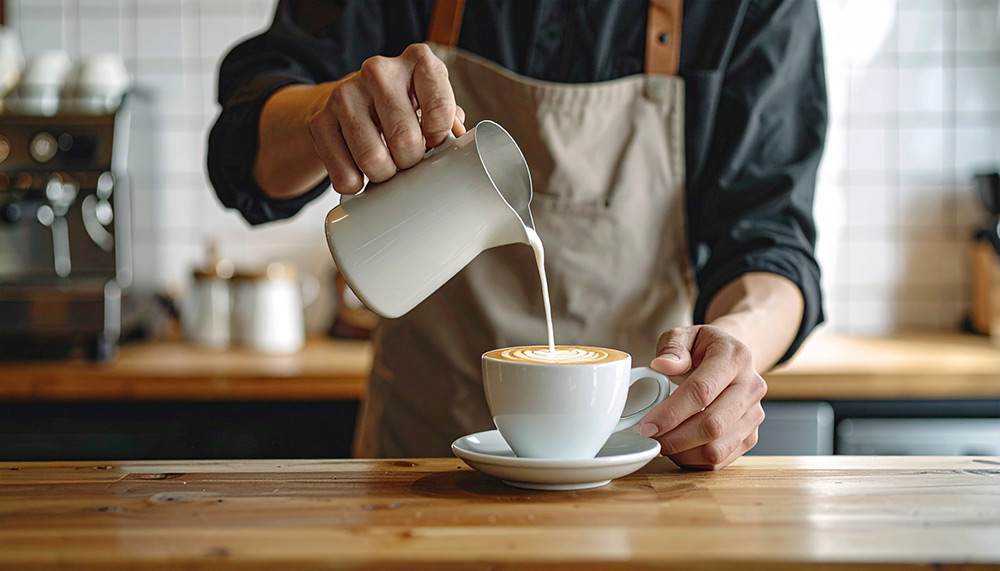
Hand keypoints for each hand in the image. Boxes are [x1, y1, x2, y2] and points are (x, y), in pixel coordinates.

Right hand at [309, 43, 465, 193]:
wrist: (347, 101)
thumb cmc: (401, 106)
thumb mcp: (429, 102)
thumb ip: (449, 120)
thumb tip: (462, 147)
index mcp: (418, 60)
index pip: (440, 108)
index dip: (440, 138)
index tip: (434, 143)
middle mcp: (378, 70)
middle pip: (405, 140)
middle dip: (411, 163)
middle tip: (408, 161)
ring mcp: (345, 93)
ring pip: (372, 159)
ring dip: (384, 176)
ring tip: (387, 168)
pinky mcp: (320, 120)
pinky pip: (344, 173)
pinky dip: (355, 184)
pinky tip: (360, 175)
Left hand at [638, 325, 766, 469]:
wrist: (732, 359)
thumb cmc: (702, 348)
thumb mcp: (684, 335)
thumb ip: (671, 347)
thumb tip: (662, 365)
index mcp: (734, 357)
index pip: (702, 390)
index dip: (671, 412)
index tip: (647, 425)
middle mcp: (751, 386)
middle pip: (712, 425)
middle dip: (675, 438)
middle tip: (650, 438)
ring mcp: (754, 414)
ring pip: (718, 448)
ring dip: (683, 453)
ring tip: (662, 443)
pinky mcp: (750, 435)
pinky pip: (721, 459)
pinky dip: (694, 460)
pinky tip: (678, 448)